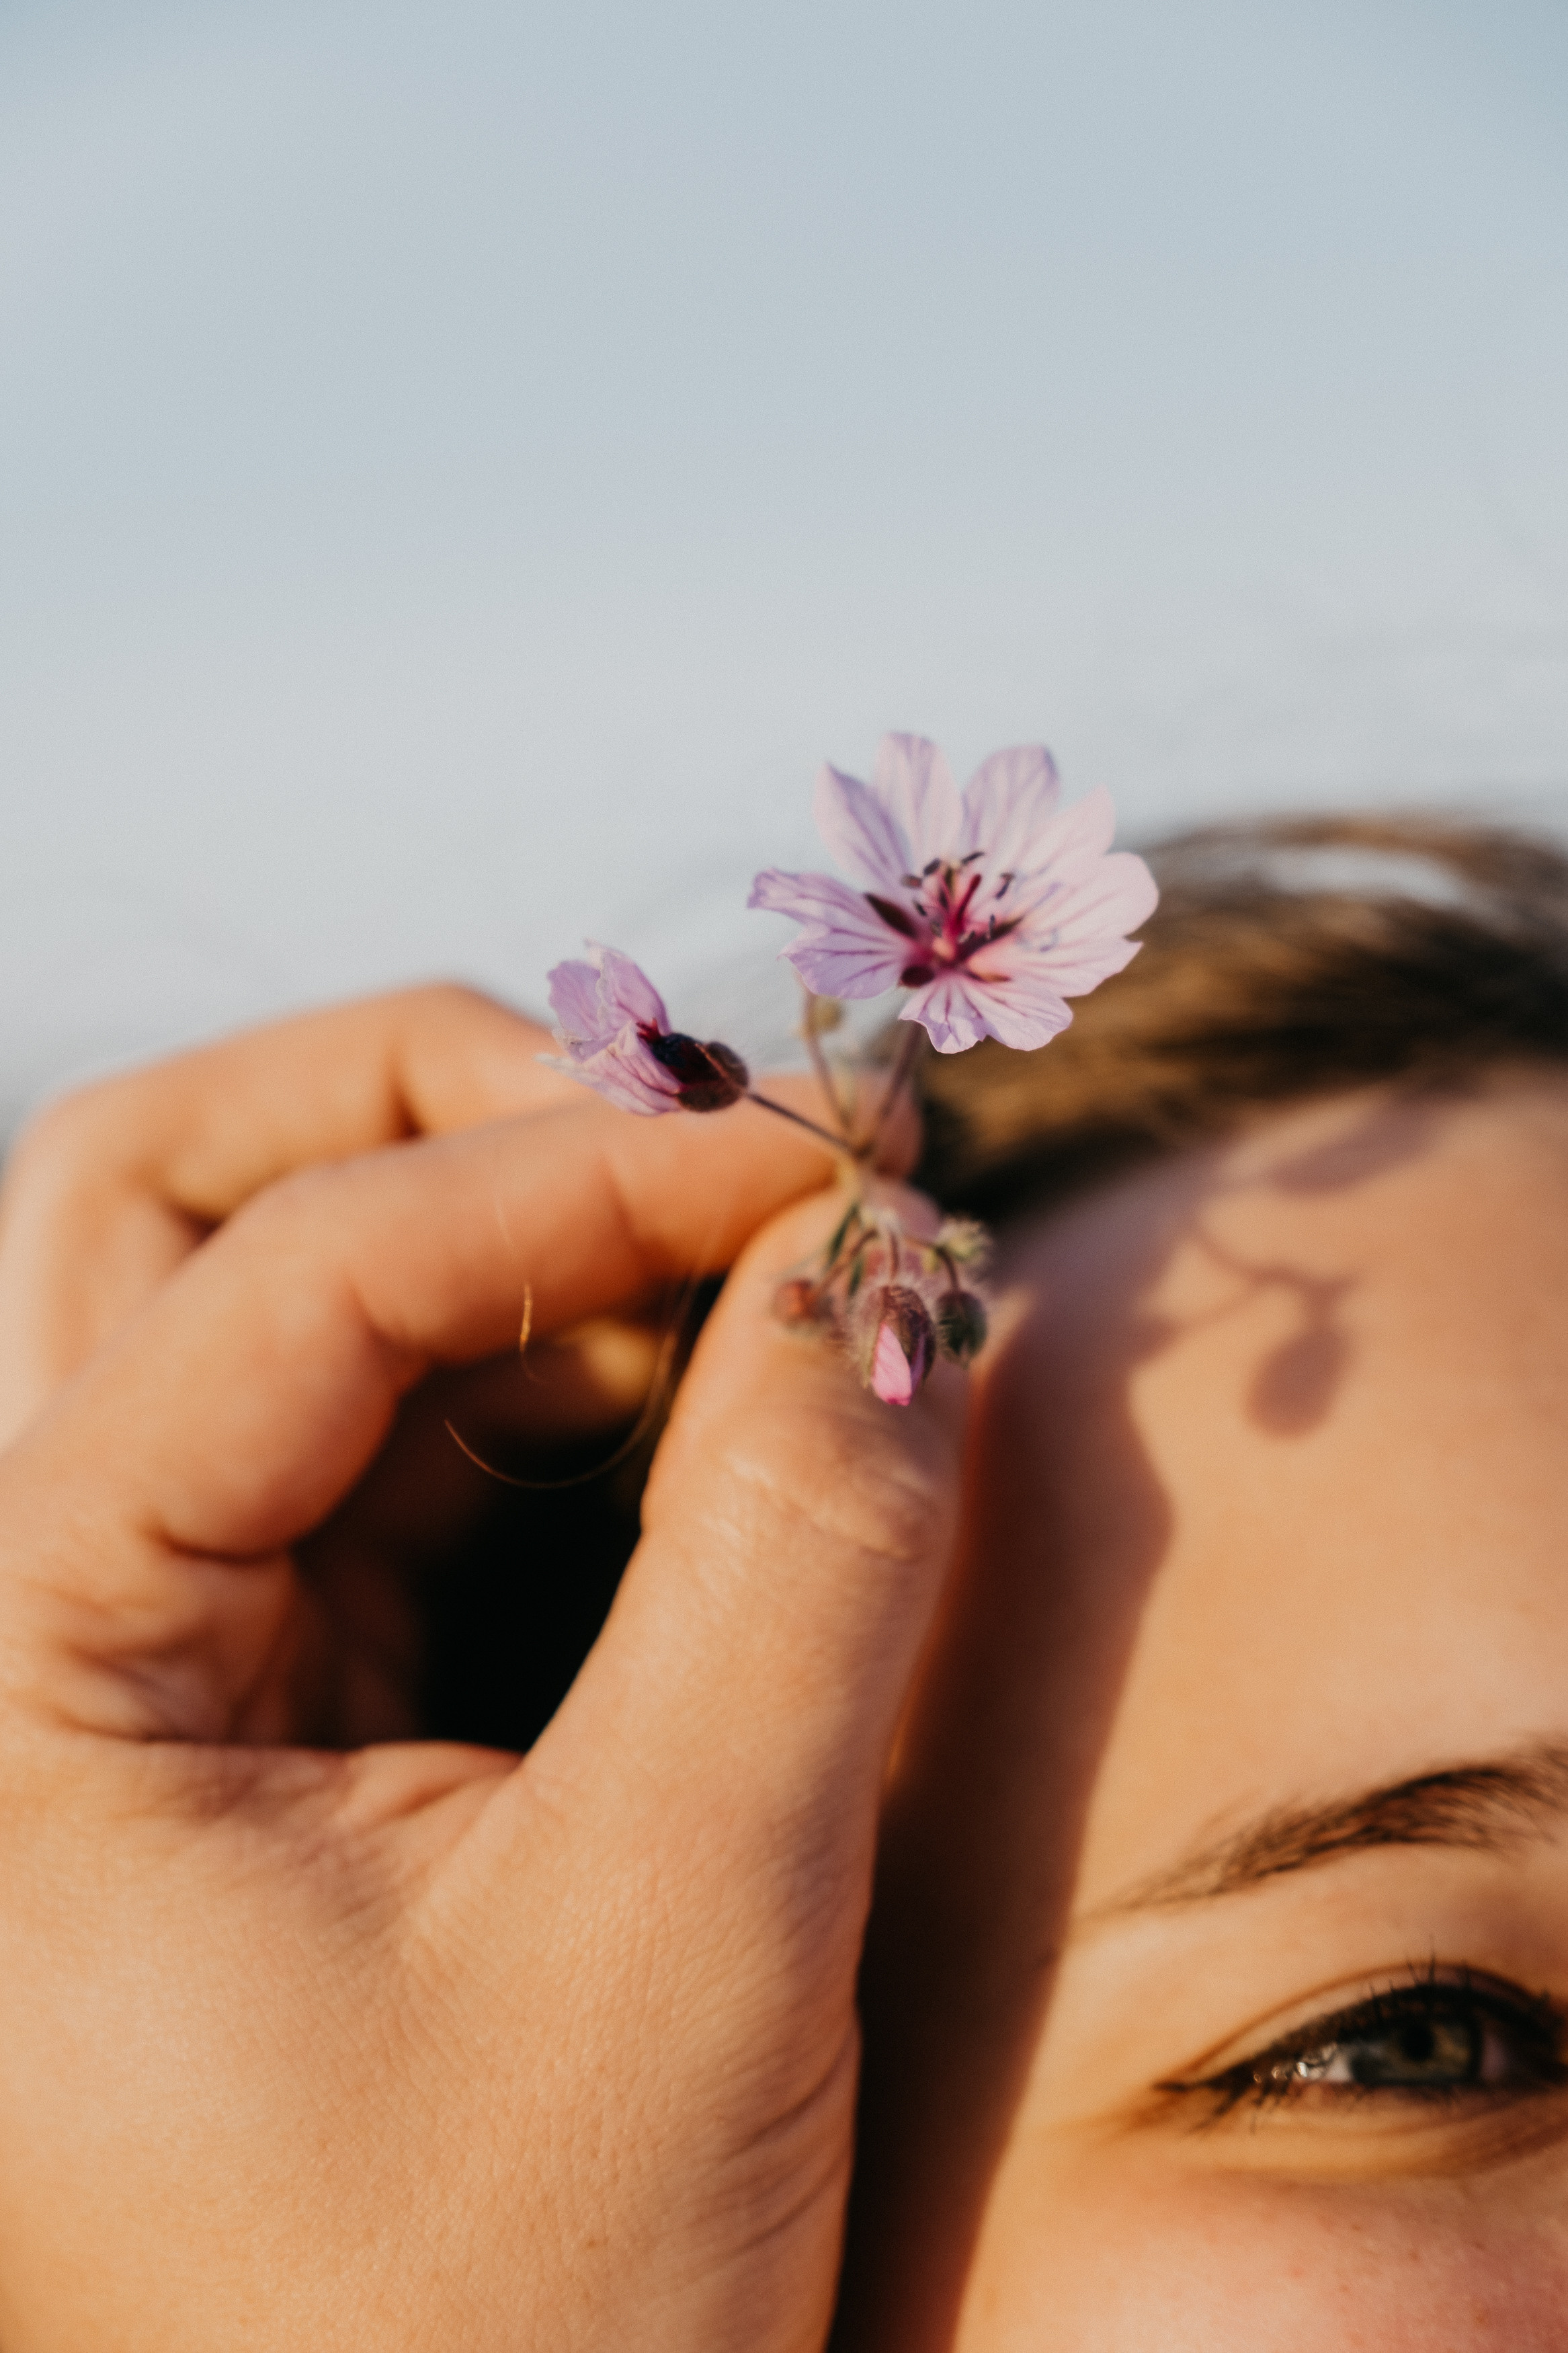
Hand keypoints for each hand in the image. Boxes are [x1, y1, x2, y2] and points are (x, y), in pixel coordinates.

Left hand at [0, 988, 963, 2350]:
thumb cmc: (499, 2341)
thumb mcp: (680, 1935)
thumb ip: (795, 1568)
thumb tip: (892, 1272)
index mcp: (15, 1686)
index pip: (266, 1285)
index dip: (561, 1173)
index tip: (816, 1156)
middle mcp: (41, 1632)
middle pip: (165, 1202)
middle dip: (442, 1112)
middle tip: (697, 1134)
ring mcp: (161, 1654)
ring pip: (285, 1298)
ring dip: (531, 1239)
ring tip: (757, 1272)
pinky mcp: (289, 1697)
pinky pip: (396, 1441)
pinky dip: (565, 1372)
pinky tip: (723, 1403)